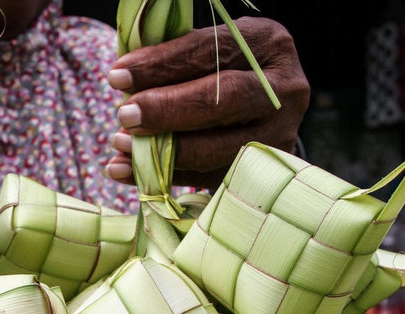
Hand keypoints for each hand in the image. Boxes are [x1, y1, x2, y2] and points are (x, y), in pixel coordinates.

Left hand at [104, 17, 309, 189]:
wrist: (260, 106)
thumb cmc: (221, 69)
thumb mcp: (206, 52)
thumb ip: (174, 60)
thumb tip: (124, 83)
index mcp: (268, 44)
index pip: (211, 52)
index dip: (163, 65)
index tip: (118, 76)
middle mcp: (285, 90)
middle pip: (224, 99)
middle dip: (167, 109)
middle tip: (125, 115)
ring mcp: (279, 134)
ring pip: (219, 147)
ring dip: (163, 150)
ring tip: (121, 144)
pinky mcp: (261, 169)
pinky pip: (208, 177)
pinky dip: (163, 176)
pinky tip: (125, 170)